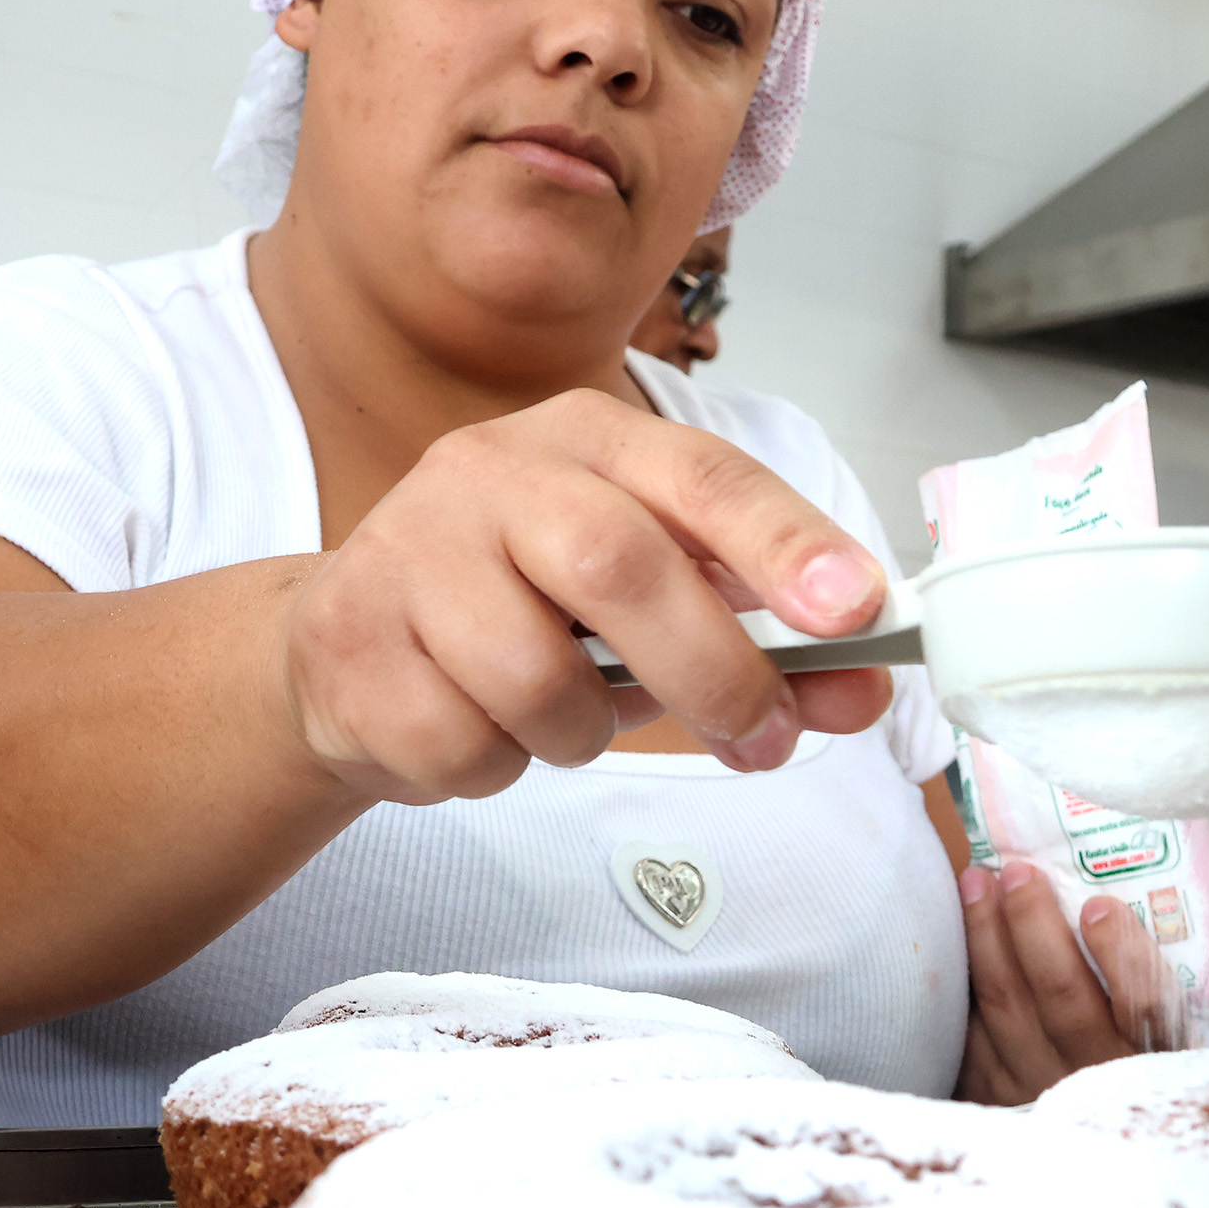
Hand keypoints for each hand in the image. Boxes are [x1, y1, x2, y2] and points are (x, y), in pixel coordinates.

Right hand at [281, 389, 891, 804]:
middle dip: (710, 668)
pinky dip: (494, 768)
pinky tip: (472, 727)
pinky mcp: (348, 643)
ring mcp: (408, 551)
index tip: (857, 607)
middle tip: (763, 739)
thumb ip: (760, 642)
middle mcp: (491, 470)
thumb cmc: (524, 610)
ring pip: (537, 680)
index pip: (700, 475)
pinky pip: (463, 745)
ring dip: (579, 733)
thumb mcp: (649, 610)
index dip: (784, 542)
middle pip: (618, 564)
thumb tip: (864, 691)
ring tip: (559, 718)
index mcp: (585, 439)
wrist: (344, 643)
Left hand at [955, 863, 1168, 1105]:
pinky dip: (961, 975)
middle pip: (1061, 999)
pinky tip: (956, 931)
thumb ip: (1197, 948)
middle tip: (1020, 872)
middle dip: (1035, 926)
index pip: (1144, 1008)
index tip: (1100, 906)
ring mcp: (1039, 1085)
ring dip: (987, 936)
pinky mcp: (993, 1091)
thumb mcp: (1185, 1010)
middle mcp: (1097, 1074)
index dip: (1122, 956)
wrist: (1095, 1129)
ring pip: (1005, 1006)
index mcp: (1156, 1054)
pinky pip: (968, 1029)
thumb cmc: (1148, 1046)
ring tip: (978, 881)